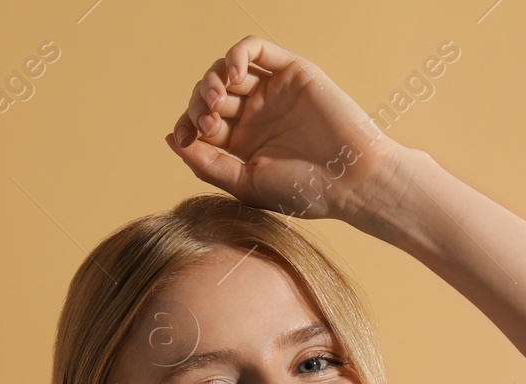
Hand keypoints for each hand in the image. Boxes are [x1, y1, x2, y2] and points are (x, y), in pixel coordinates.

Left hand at [165, 36, 409, 226]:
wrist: (352, 179)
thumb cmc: (305, 190)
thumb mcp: (246, 183)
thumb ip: (207, 163)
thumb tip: (173, 139)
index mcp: (244, 145)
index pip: (201, 123)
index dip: (187, 124)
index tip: (186, 135)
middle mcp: (256, 116)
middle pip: (210, 94)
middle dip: (199, 103)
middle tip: (208, 119)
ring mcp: (273, 92)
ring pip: (227, 70)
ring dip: (213, 80)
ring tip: (219, 99)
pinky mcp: (291, 72)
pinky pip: (255, 50)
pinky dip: (237, 55)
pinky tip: (234, 76)